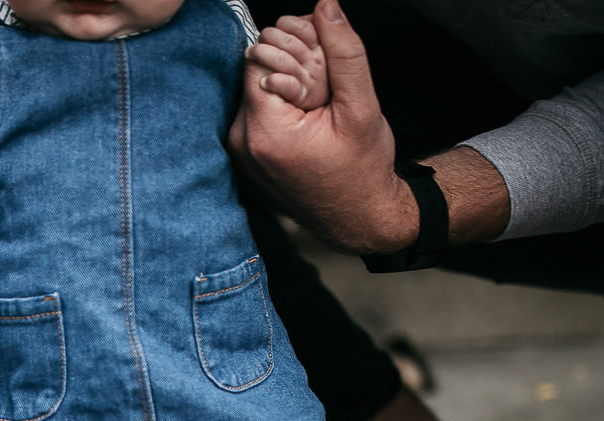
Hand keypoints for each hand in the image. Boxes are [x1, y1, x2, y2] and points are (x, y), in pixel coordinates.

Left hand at [228, 0, 413, 254]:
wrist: (358, 217)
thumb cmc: (362, 169)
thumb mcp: (362, 107)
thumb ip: (344, 53)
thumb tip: (326, 8)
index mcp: (266, 132)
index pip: (259, 56)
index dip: (294, 49)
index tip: (322, 66)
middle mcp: (243, 142)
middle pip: (254, 70)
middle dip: (290, 64)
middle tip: (325, 87)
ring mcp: (241, 151)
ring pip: (255, 88)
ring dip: (286, 83)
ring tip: (319, 105)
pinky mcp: (245, 154)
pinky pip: (256, 110)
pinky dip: (281, 104)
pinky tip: (307, 119)